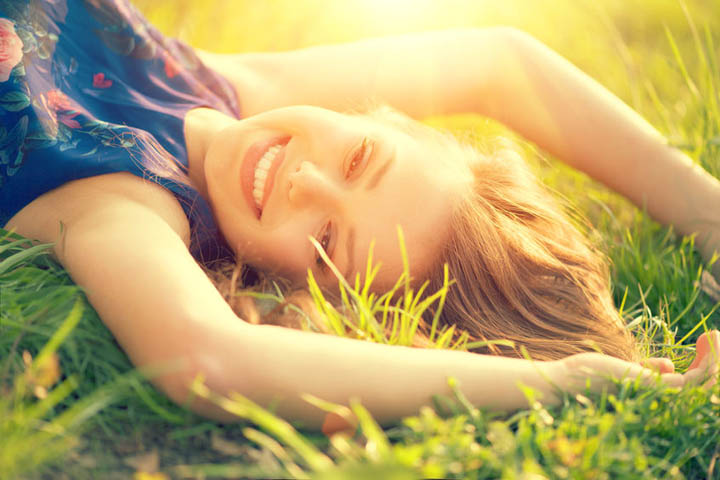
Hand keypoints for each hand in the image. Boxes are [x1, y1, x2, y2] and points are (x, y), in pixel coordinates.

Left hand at [558, 330, 719, 393]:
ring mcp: (657, 395)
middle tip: (714, 336)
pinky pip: (694, 379)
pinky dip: (707, 361)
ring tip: (714, 336)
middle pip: (703, 387)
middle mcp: (659, 399)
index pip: (692, 387)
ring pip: (704, 383)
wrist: (568, 379)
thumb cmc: (591, 373)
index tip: (704, 341)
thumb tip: (667, 364)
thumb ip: (648, 370)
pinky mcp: (652, 386)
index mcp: (655, 395)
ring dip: (715, 359)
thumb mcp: (627, 368)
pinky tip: (707, 341)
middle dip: (714, 361)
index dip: (705, 365)